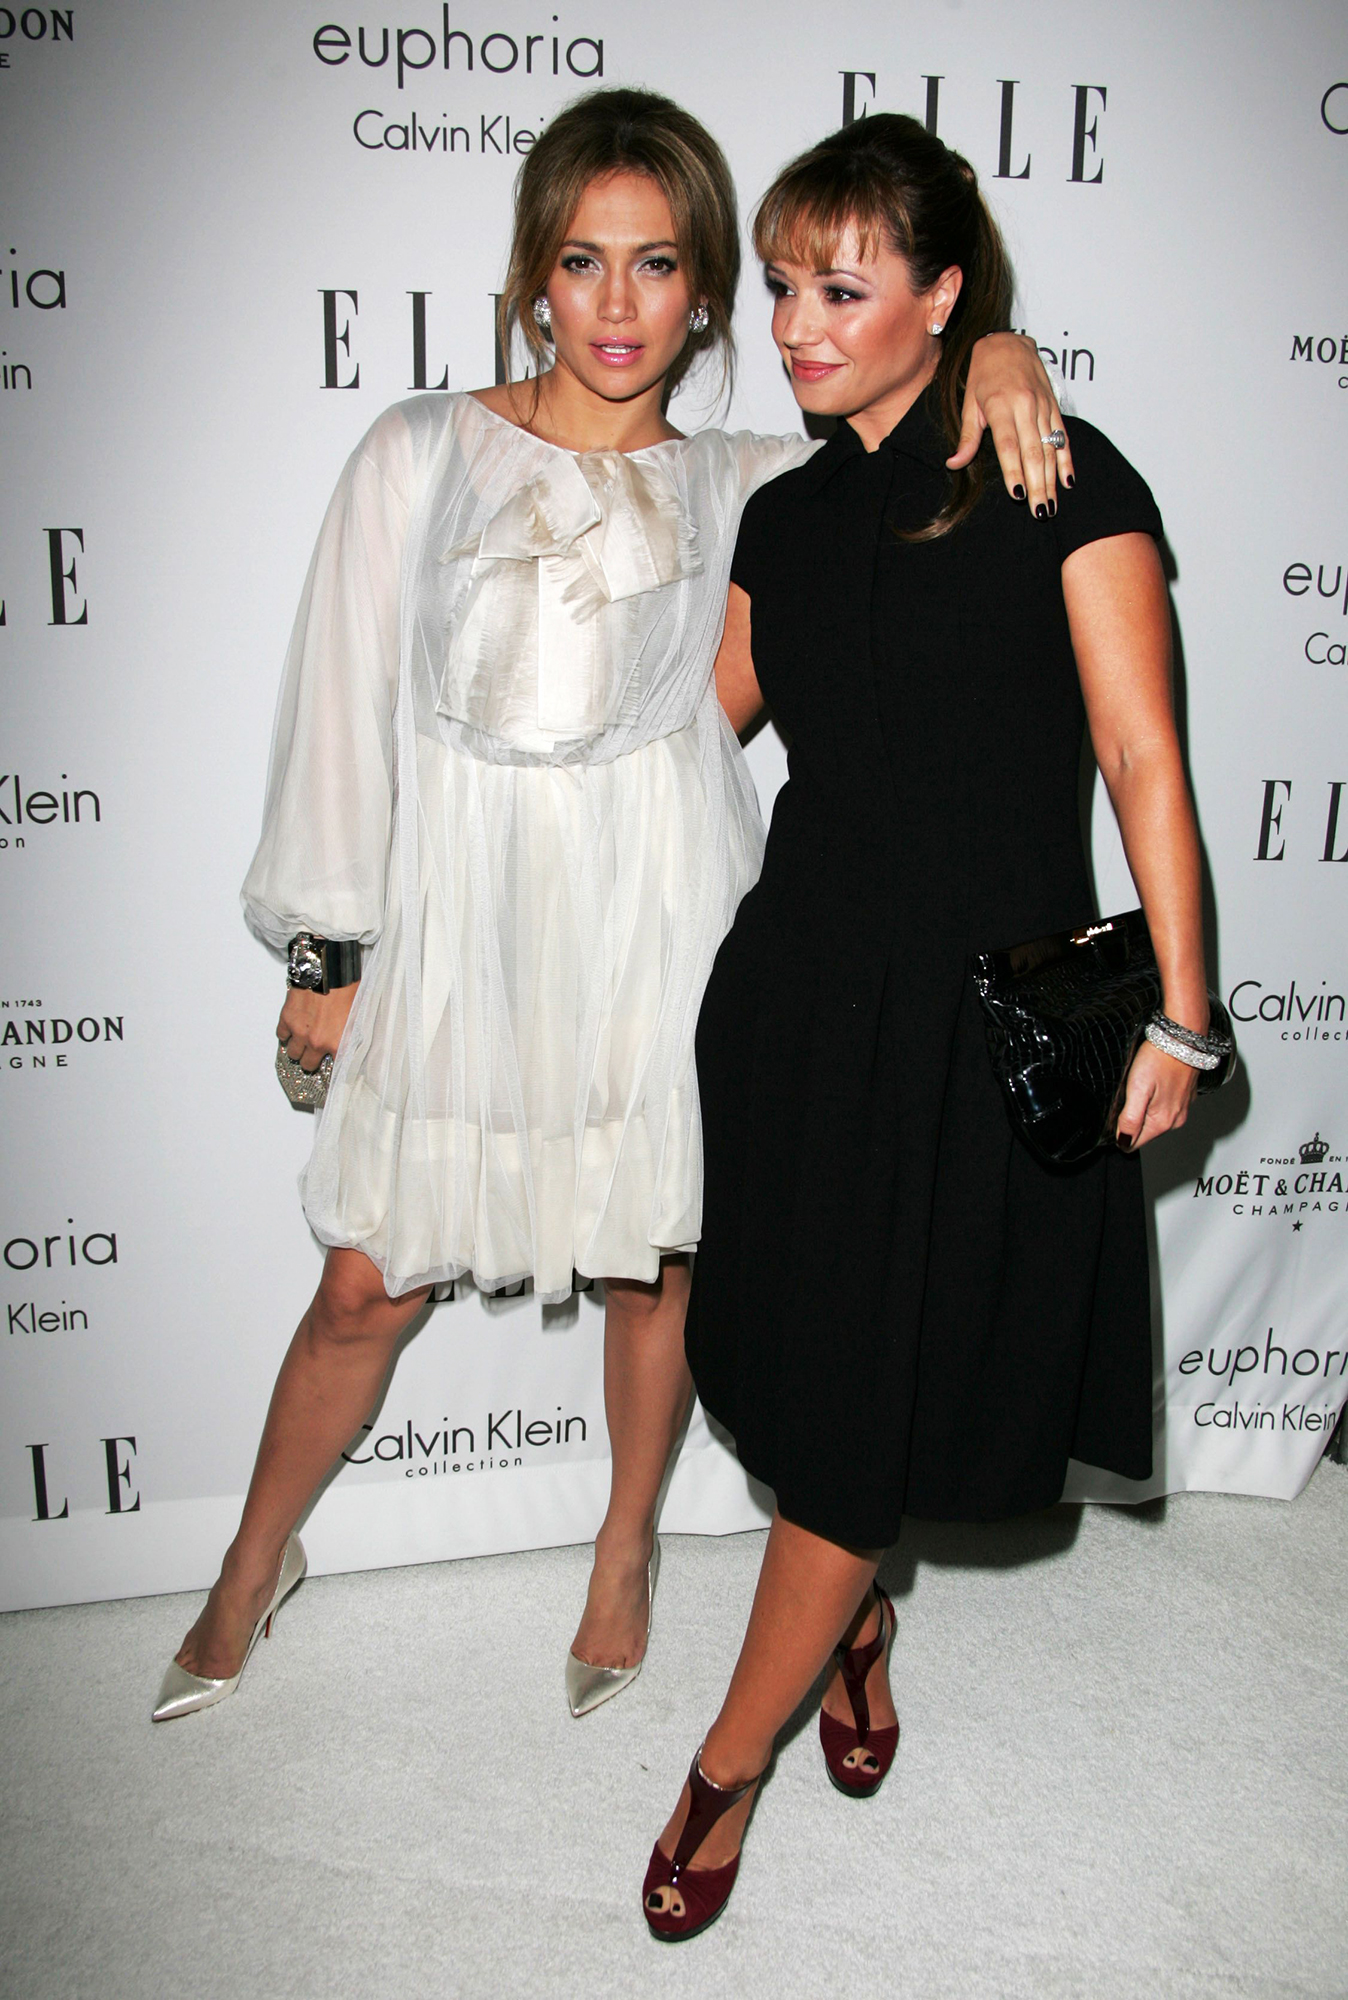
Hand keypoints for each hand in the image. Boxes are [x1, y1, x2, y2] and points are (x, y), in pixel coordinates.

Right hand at [277, 984, 357, 1072]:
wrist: (329, 971)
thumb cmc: (346, 988)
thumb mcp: (358, 1016)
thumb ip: (351, 1034)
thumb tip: (350, 1042)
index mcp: (338, 1043)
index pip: (335, 1070)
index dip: (333, 1070)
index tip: (330, 1068)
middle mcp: (317, 1042)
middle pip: (308, 1064)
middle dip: (311, 1059)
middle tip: (314, 1052)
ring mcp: (300, 1032)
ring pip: (293, 1053)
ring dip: (298, 1048)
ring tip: (303, 1040)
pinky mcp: (287, 1020)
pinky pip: (282, 1035)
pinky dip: (286, 1033)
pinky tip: (293, 1028)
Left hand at [951, 331, 1072, 514]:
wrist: (1007, 341)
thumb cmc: (983, 374)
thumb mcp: (969, 403)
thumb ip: (967, 437)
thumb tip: (953, 464)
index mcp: (1001, 406)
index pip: (1008, 445)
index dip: (1014, 470)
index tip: (1018, 494)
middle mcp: (1025, 406)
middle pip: (1033, 452)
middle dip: (1038, 485)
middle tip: (1040, 511)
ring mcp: (1042, 406)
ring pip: (1050, 448)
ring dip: (1052, 479)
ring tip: (1051, 504)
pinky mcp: (1054, 406)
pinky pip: (1062, 437)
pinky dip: (1066, 460)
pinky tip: (1068, 481)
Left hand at [1114, 1040, 1198, 1151]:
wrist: (1183, 1037)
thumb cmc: (1160, 1058)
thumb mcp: (1136, 1089)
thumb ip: (1130, 1119)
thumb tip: (1123, 1141)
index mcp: (1162, 1121)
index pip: (1133, 1143)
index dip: (1120, 1131)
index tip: (1118, 1112)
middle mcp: (1175, 1119)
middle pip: (1143, 1131)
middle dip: (1131, 1117)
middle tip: (1130, 1093)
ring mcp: (1182, 1108)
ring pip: (1153, 1118)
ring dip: (1143, 1106)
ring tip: (1142, 1084)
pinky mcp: (1185, 1096)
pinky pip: (1164, 1105)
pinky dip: (1155, 1097)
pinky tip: (1153, 1082)